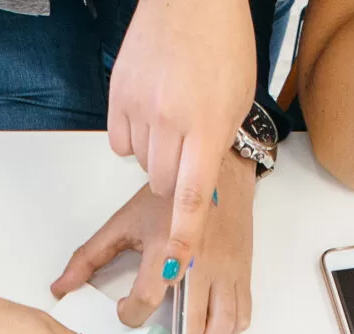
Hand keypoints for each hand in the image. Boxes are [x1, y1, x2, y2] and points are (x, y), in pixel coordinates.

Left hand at [52, 152, 256, 333]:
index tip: (126, 312)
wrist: (219, 173)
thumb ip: (89, 257)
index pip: (147, 298)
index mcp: (168, 248)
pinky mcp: (242, 274)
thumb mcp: (124, 222)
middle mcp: (200, 264)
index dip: (131, 314)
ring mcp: (226, 271)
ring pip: (221, 327)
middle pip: (190, 326)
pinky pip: (241, 315)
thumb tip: (60, 288)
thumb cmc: (169, 196)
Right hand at [106, 0, 255, 269]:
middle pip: (163, 186)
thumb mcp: (235, 102)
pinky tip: (149, 111)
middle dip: (175, 183)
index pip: (192, 200)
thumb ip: (218, 146)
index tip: (175, 269)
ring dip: (155, 156)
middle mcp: (171, 121)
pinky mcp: (118, 97)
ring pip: (141, 165)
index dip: (184, 239)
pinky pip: (120, 142)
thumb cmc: (221, 44)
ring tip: (171, 119)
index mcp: (207, 126)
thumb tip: (201, 188)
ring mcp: (140, 108)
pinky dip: (133, 137)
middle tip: (187, 153)